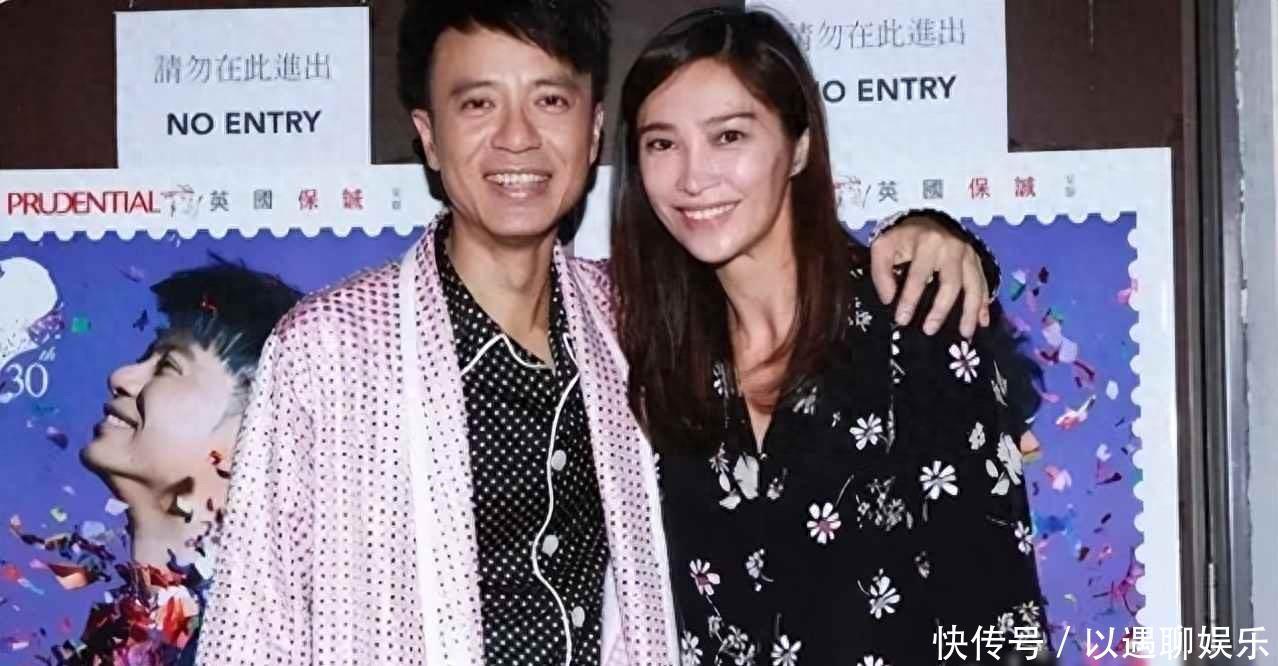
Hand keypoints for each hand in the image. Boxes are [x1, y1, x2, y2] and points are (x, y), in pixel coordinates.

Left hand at [870, 214, 989, 337]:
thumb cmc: (902, 236)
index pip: (918, 276)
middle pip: (950, 283)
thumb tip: (889, 300)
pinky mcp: (975, 258)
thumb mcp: (883, 247)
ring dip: (970, 311)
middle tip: (929, 330)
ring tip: (965, 333)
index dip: (910, 300)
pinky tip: (982, 321)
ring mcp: (967, 253)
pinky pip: (983, 282)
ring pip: (973, 285)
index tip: (902, 319)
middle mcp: (952, 247)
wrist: (925, 218)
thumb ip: (881, 273)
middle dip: (940, 309)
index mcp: (927, 242)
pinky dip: (984, 303)